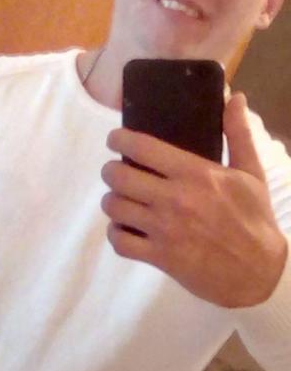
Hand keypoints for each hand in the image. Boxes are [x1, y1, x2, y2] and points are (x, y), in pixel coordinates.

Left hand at [100, 92, 287, 306]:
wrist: (260, 272)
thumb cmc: (255, 220)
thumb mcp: (251, 174)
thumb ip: (238, 134)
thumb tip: (235, 98)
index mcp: (195, 174)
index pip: (142, 147)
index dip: (119, 139)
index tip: (115, 140)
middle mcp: (174, 198)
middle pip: (118, 175)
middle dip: (111, 170)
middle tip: (117, 172)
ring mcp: (164, 229)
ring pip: (114, 206)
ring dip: (113, 201)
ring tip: (122, 199)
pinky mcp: (159, 257)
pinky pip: (119, 241)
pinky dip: (116, 233)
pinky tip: (126, 228)